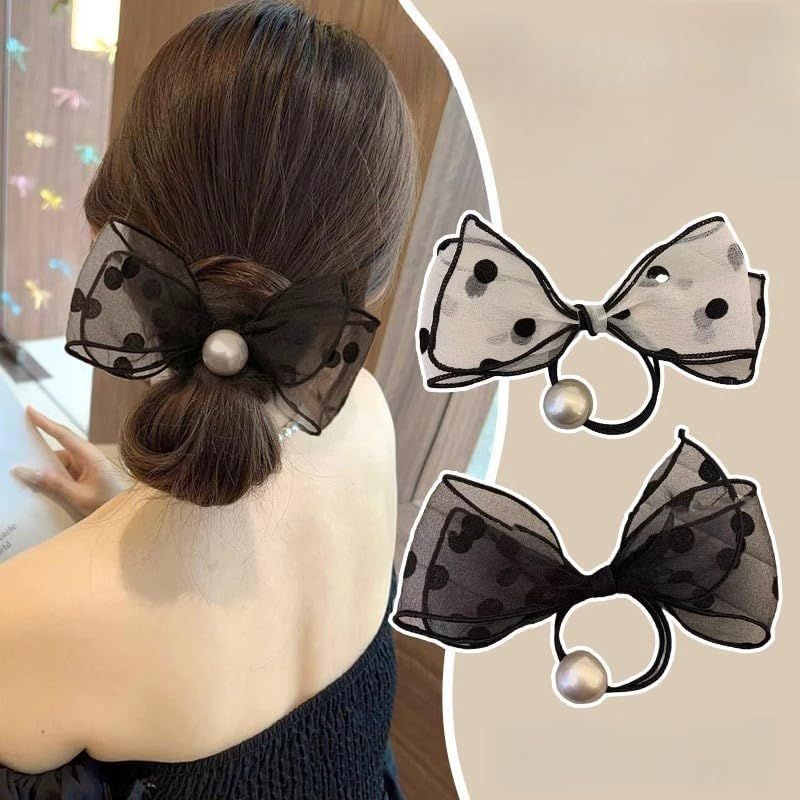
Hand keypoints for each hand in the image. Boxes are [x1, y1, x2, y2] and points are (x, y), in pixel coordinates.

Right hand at [11, 407, 128, 516]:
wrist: (124, 511)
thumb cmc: (108, 503)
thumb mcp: (78, 496)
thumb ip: (54, 484)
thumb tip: (28, 472)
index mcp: (89, 455)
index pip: (64, 435)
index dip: (45, 422)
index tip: (30, 410)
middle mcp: (87, 455)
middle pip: (56, 448)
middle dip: (38, 452)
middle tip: (19, 452)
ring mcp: (84, 463)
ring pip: (56, 461)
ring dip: (44, 468)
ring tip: (27, 476)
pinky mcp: (82, 471)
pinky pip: (61, 469)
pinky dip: (51, 475)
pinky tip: (41, 485)